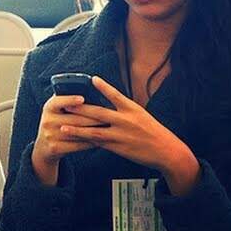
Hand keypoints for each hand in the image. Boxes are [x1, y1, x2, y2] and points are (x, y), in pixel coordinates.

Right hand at [31, 94, 100, 185]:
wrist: (44, 146)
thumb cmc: (57, 122)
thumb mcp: (57, 110)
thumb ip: (68, 101)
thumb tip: (90, 90)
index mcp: (48, 107)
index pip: (58, 101)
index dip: (70, 99)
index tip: (82, 98)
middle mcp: (47, 120)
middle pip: (74, 118)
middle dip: (94, 118)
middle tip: (110, 115)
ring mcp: (50, 135)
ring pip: (78, 132)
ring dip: (95, 130)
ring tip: (109, 127)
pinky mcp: (55, 148)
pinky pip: (77, 145)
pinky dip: (91, 142)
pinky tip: (101, 140)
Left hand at [61, 76, 199, 194]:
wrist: (167, 152)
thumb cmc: (153, 131)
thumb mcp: (141, 115)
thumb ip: (123, 110)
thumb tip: (106, 103)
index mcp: (133, 109)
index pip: (116, 95)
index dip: (104, 87)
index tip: (93, 78)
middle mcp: (126, 121)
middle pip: (99, 113)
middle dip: (80, 108)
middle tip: (65, 104)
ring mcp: (121, 135)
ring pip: (94, 131)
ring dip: (77, 129)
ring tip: (63, 126)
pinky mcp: (118, 148)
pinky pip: (99, 143)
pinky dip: (86, 141)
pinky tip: (75, 139)